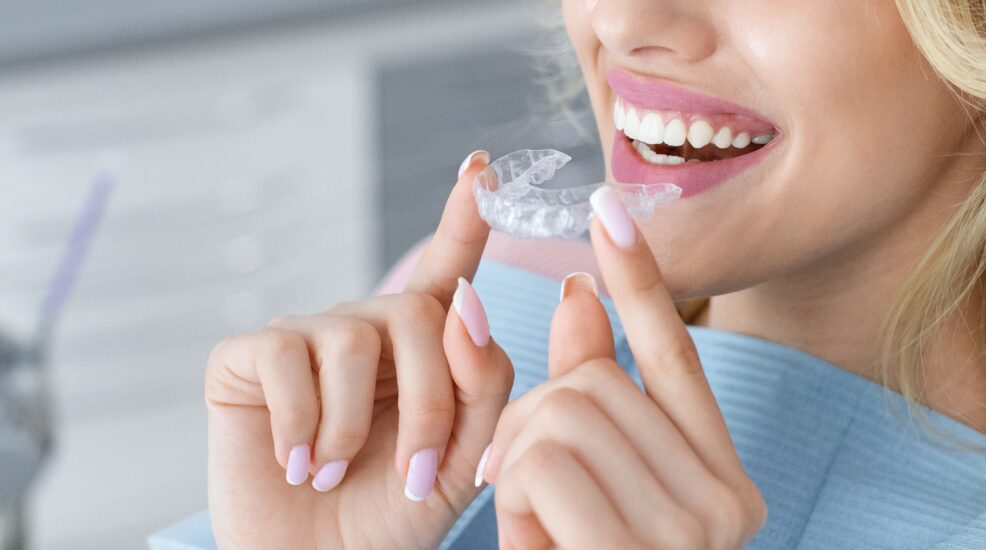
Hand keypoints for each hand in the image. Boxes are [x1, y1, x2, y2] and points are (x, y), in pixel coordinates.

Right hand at [205, 151, 513, 548]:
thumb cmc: (393, 511)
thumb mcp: (465, 457)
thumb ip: (484, 383)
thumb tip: (467, 301)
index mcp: (424, 347)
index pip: (449, 269)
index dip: (464, 216)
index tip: (483, 165)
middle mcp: (367, 327)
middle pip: (421, 316)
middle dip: (430, 405)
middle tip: (418, 476)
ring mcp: (305, 335)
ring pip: (355, 339)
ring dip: (358, 428)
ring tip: (340, 474)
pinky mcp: (247, 355)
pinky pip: (285, 359)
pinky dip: (300, 425)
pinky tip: (298, 462)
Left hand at [481, 186, 767, 548]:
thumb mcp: (588, 491)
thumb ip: (588, 400)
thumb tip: (578, 288)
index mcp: (725, 483)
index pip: (676, 358)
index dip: (638, 280)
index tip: (608, 209)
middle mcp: (727, 503)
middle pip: (595, 381)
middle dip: (532, 422)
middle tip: (525, 490)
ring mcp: (691, 529)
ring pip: (563, 410)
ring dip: (517, 465)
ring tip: (537, 531)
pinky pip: (541, 462)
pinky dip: (511, 498)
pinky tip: (535, 543)